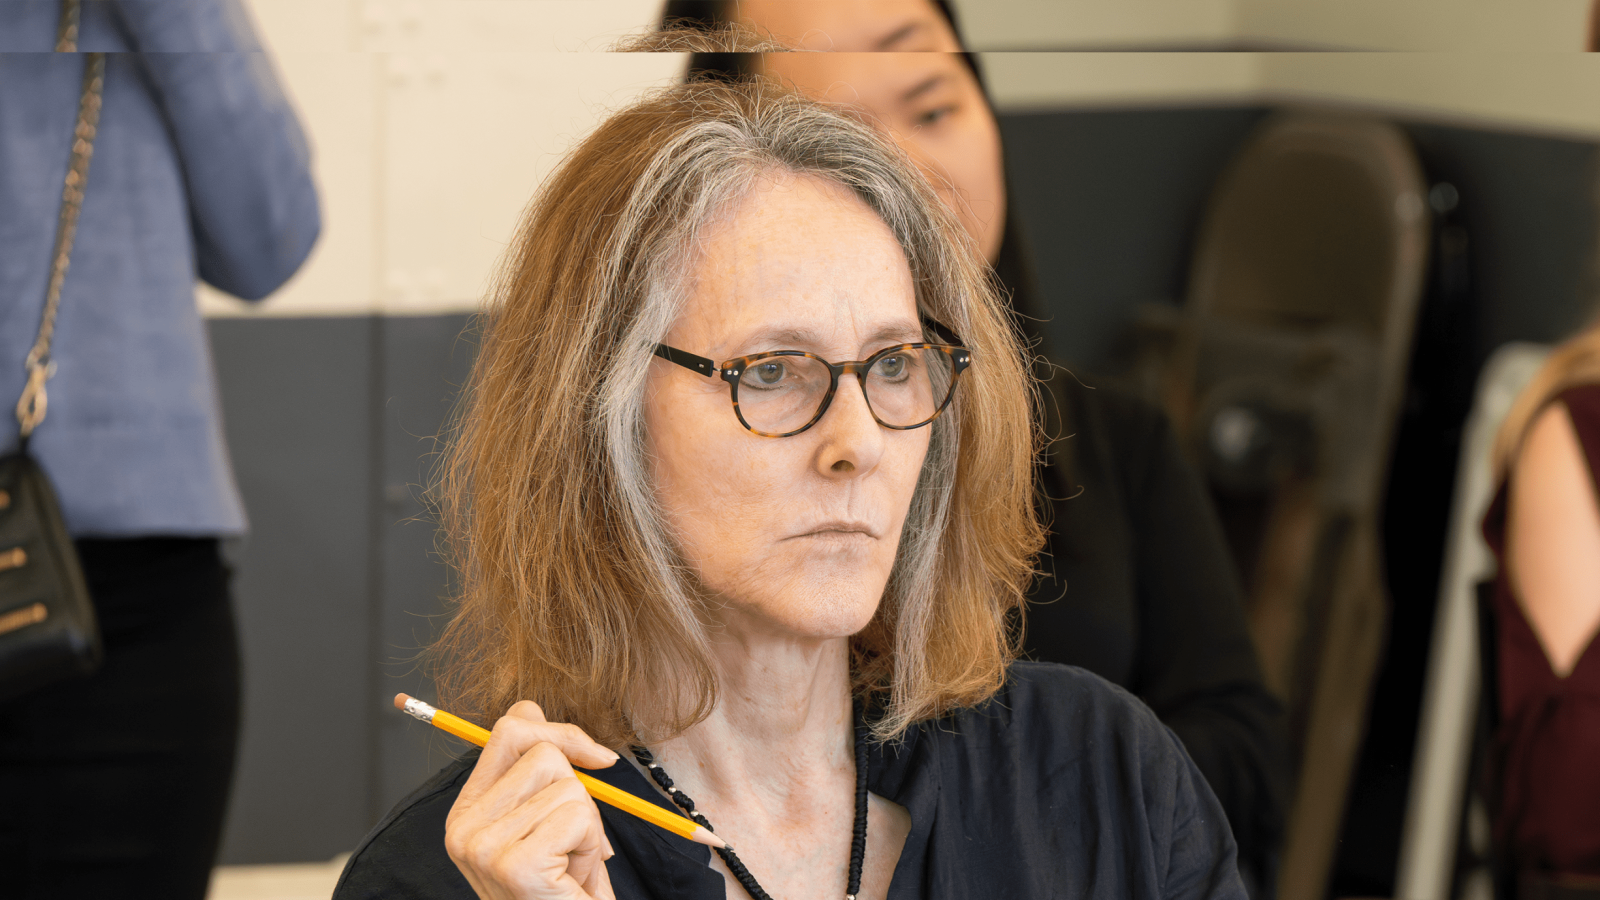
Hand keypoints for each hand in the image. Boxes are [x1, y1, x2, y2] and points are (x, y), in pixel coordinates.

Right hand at [445, 701, 623, 899]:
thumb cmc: (561, 890)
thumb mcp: (546, 822)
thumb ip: (539, 773)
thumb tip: (545, 716)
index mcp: (467, 812)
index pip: (510, 730)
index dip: (559, 731)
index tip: (594, 759)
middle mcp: (463, 827)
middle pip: (543, 752)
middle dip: (579, 791)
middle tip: (573, 840)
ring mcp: (482, 846)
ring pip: (567, 786)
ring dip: (587, 825)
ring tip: (570, 865)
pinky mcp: (513, 863)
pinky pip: (577, 817)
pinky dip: (590, 845)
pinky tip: (571, 878)